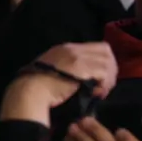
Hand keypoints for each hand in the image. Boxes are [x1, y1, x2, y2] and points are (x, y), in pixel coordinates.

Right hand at [0, 42, 117, 126]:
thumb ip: (67, 68)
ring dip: (109, 79)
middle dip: (110, 69)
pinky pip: (104, 73)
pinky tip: (97, 93)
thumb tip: (84, 78)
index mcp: (65, 48)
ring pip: (107, 62)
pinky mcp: (82, 68)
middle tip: (105, 85)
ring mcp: (78, 57)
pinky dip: (105, 84)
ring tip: (101, 91)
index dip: (103, 62)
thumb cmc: (37, 85)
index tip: (100, 78)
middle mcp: (73, 48)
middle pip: (106, 51)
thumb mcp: (52, 69)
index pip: (96, 47)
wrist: (30, 90)